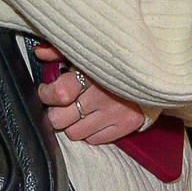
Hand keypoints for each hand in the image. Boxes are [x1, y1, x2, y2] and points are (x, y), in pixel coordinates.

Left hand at [33, 43, 155, 145]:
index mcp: (91, 73)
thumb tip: (38, 52)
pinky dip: (90, 131)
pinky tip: (95, 118)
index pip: (58, 94)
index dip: (46, 94)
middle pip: (60, 119)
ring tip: (80, 111)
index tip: (46, 90)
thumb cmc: (113, 61)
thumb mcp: (86, 51)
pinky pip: (94, 140)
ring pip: (74, 133)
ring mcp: (115, 113)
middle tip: (63, 104)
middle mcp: (102, 96)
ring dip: (73, 123)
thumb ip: (60, 51)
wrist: (153, 70)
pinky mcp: (127, 124)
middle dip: (56, 112)